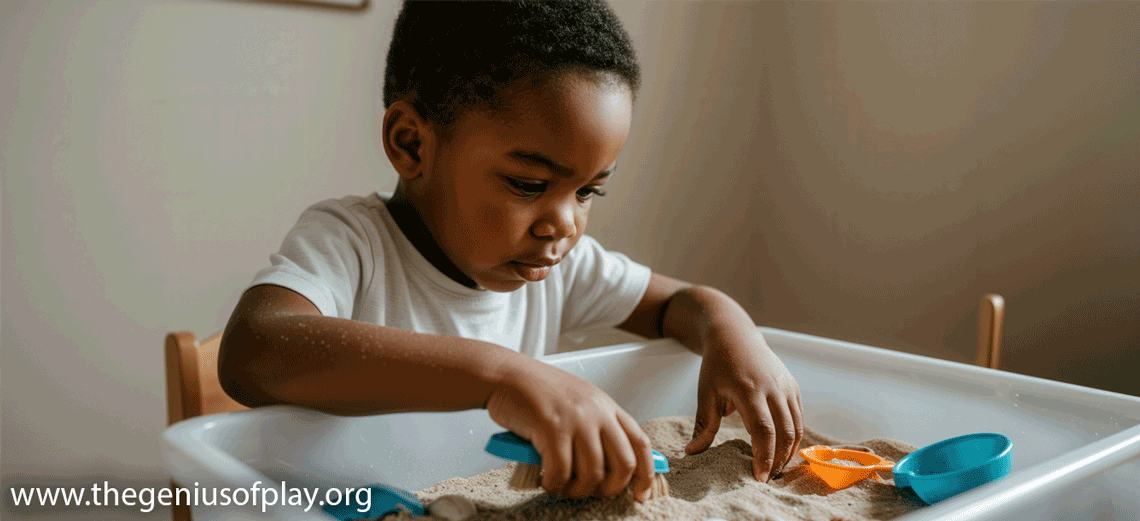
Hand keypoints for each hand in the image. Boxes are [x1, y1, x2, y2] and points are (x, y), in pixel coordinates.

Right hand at [484, 356, 656, 501]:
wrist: (506, 375)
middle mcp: (597, 412)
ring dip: (578, 490)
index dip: (646, 474)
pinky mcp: (553, 428)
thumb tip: (607, 465)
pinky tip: (545, 480)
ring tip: (563, 487)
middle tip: (595, 493)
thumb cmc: (536, 391)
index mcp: (606, 406)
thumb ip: (595, 427)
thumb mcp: (578, 402)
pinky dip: (553, 484)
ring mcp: (577, 420)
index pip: (641, 443)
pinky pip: (561, 472)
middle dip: (612, 488)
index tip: (640, 493)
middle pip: (624, 463)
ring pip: (593, 473)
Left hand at [684, 331, 802, 481]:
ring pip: (797, 427)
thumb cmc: (718, 365)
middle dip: (778, 460)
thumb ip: (704, 424)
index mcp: (749, 390)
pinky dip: (794, 436)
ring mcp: (786, 386)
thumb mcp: (706, 392)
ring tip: (775, 468)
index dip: (764, 457)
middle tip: (768, 478)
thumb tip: (693, 452)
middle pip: (785, 432)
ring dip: (789, 451)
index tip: (758, 477)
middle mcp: (773, 388)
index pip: (763, 430)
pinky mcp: (793, 387)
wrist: (735, 335)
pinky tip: (783, 450)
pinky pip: (799, 417)